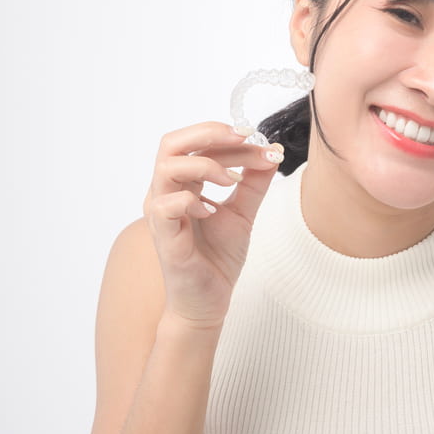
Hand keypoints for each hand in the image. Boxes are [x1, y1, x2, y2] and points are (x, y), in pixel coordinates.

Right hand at [142, 121, 283, 329]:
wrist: (210, 300)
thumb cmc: (217, 256)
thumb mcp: (243, 211)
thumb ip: (254, 181)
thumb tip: (272, 150)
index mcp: (182, 183)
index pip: (198, 143)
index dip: (229, 137)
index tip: (262, 142)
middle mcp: (165, 192)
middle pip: (172, 144)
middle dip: (209, 133)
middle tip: (243, 138)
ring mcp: (160, 214)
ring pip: (166, 168)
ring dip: (205, 164)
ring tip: (233, 180)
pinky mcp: (162, 237)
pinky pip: (165, 206)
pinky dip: (190, 201)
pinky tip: (212, 211)